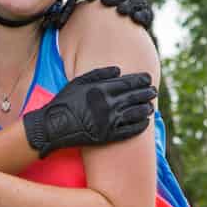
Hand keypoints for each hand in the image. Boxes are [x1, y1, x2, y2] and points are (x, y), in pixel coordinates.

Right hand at [22, 66, 156, 156]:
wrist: (53, 126)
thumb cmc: (64, 102)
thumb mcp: (78, 82)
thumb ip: (99, 74)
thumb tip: (119, 70)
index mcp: (101, 90)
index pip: (128, 82)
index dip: (141, 80)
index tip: (148, 78)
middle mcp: (108, 105)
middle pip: (135, 97)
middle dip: (147, 93)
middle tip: (153, 91)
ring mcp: (109, 121)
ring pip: (135, 113)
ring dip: (145, 109)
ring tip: (150, 107)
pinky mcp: (108, 136)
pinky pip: (129, 131)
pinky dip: (140, 126)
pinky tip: (145, 123)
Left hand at [45, 0, 153, 30]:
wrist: (110, 41)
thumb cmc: (88, 29)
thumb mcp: (75, 21)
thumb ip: (66, 16)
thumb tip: (46, 22)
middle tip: (106, 2)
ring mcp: (132, 4)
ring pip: (132, 0)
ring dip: (127, 4)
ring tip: (121, 10)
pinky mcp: (143, 16)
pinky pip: (144, 13)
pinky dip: (141, 15)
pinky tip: (136, 20)